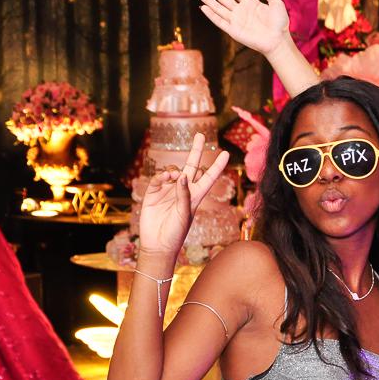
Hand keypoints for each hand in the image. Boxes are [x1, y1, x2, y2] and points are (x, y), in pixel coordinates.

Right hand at [137, 133, 228, 256]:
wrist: (157, 244)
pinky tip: (165, 178)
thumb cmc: (176, 233)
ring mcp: (168, 190)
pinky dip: (161, 175)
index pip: (209, 177)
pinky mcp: (153, 193)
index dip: (217, 166)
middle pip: (191, 166)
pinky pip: (158, 178)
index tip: (226, 153)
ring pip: (173, 171)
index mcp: (196, 196)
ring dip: (174, 169)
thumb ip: (183, 194)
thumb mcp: (184, 214)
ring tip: (174, 176)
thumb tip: (181, 175)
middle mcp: (183, 190)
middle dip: (196, 151)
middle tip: (200, 135)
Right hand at [195, 0, 291, 56]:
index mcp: (249, 2)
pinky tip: (203, 7)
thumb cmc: (280, 24)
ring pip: (217, 7)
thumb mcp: (276, 3)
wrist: (278, 41)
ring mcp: (236, 20)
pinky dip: (211, 15)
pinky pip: (220, 21)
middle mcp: (240, 10)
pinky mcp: (234, 31)